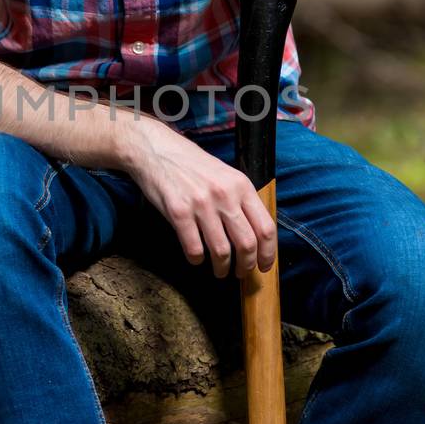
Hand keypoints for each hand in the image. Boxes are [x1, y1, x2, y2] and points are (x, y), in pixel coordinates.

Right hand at [123, 121, 276, 278]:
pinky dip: (196, 260)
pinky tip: (196, 258)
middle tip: (241, 273)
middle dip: (246, 266)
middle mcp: (224, 195)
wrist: (156, 150)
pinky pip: (194, 249)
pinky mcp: (178, 212)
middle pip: (247, 244)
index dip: (268, 253)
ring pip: (221, 251)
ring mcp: (201, 204)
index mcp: (241, 185)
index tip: (265, 265)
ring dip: (222, 268)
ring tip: (219, 271)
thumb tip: (255, 234)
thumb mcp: (225, 176)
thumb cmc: (191, 165)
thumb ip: (241, 201)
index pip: (265, 228)